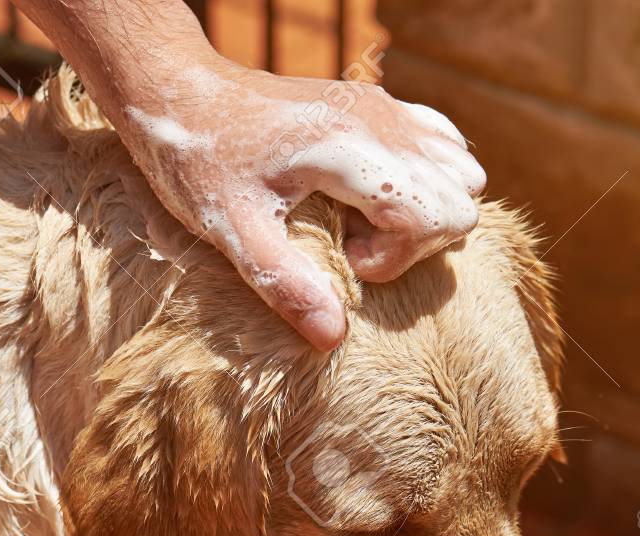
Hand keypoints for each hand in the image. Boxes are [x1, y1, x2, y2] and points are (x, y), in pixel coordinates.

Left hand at [114, 53, 485, 350]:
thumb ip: (285, 284)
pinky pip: (441, 144)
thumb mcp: (231, 230)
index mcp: (350, 149)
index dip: (397, 256)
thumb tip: (334, 339)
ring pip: (461, 172)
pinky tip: (365, 197)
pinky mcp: (376, 104)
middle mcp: (380, 121)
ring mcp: (383, 107)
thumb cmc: (197, 158)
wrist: (179, 91)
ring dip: (422, 210)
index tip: (342, 260)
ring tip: (355, 221)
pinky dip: (421, 180)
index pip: (435, 215)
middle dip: (417, 241)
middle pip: (460, 199)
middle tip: (348, 245)